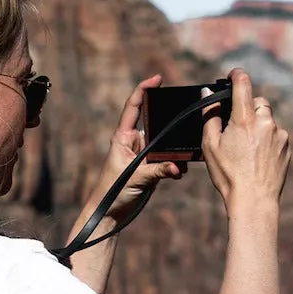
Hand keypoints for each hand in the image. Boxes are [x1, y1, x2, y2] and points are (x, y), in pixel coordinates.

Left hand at [84, 75, 183, 225]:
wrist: (109, 215)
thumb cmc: (112, 193)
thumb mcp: (135, 179)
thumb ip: (158, 171)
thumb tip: (178, 167)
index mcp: (123, 137)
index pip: (134, 106)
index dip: (144, 89)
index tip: (157, 78)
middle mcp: (133, 143)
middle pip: (156, 124)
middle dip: (170, 125)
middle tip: (183, 124)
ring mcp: (143, 156)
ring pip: (164, 144)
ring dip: (174, 152)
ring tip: (182, 162)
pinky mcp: (150, 169)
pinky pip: (167, 161)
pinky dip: (175, 165)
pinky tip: (179, 173)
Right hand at [202, 68, 289, 215]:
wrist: (253, 200)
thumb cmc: (228, 175)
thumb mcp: (210, 147)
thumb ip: (209, 117)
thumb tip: (207, 95)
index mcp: (244, 120)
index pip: (243, 84)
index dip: (237, 75)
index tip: (233, 75)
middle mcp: (265, 122)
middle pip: (258, 102)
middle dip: (248, 109)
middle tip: (237, 128)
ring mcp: (279, 133)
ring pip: (268, 120)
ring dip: (258, 127)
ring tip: (247, 151)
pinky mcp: (287, 145)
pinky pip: (276, 135)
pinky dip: (267, 141)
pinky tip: (258, 159)